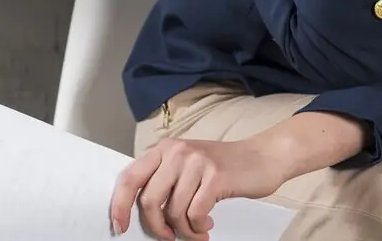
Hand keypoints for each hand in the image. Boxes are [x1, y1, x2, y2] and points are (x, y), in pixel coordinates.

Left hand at [109, 136, 286, 240]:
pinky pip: (195, 214)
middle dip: (157, 226)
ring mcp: (196, 162)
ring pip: (174, 211)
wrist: (262, 157)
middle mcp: (177, 152)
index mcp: (164, 149)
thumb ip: (164, 181)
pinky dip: (198, 228)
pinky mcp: (215, 176)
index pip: (129, 177)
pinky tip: (207, 225)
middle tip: (169, 236)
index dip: (119, 205)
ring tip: (196, 230)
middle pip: (149, 200)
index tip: (119, 226)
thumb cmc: (222, 167)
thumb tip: (142, 214)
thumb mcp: (187, 166)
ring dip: (184, 231)